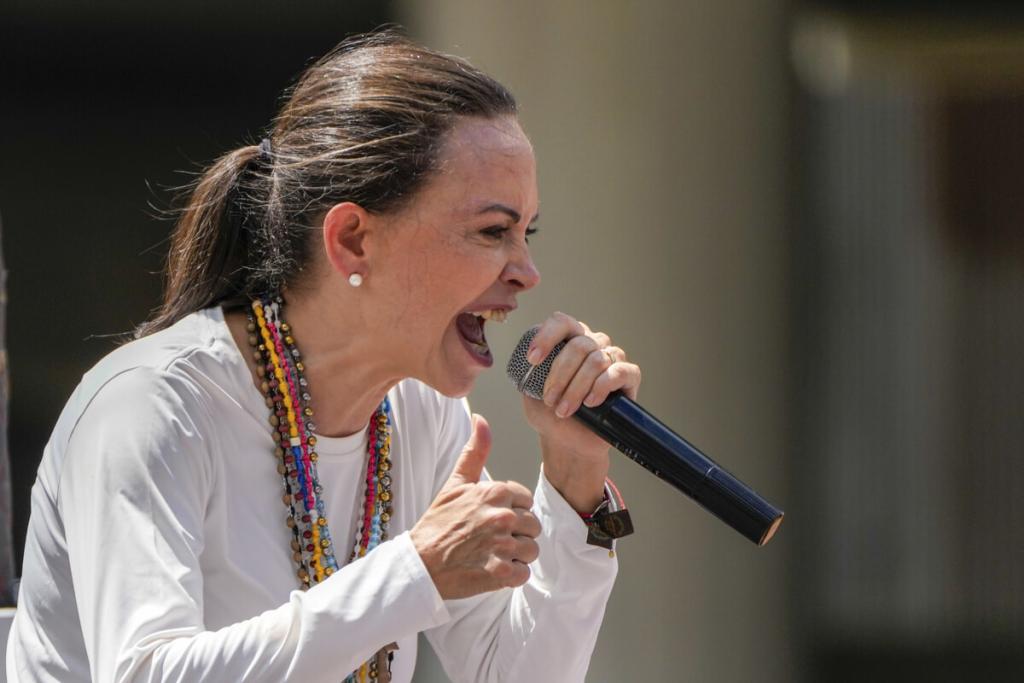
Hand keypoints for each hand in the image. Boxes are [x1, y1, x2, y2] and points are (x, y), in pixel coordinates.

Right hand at [410, 414, 541, 599]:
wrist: (418, 564)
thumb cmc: (437, 523)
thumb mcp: (455, 483)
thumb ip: (475, 451)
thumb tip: (481, 419)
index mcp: (495, 492)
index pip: (526, 501)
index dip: (511, 512)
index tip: (491, 520)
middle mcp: (501, 516)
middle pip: (532, 526)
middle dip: (516, 534)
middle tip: (490, 540)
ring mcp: (501, 545)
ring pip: (531, 550)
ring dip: (515, 556)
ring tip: (491, 555)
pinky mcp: (500, 574)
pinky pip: (523, 573)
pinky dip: (511, 576)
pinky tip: (492, 570)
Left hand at [522, 312, 641, 512]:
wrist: (569, 442)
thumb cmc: (550, 414)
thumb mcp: (530, 391)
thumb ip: (526, 372)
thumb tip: (523, 361)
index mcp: (568, 339)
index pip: (561, 322)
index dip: (546, 337)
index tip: (532, 360)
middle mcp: (592, 343)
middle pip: (579, 345)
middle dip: (560, 375)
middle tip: (549, 400)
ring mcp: (612, 358)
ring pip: (596, 360)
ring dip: (576, 388)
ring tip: (565, 410)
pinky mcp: (629, 377)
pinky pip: (619, 372)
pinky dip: (601, 387)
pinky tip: (591, 403)